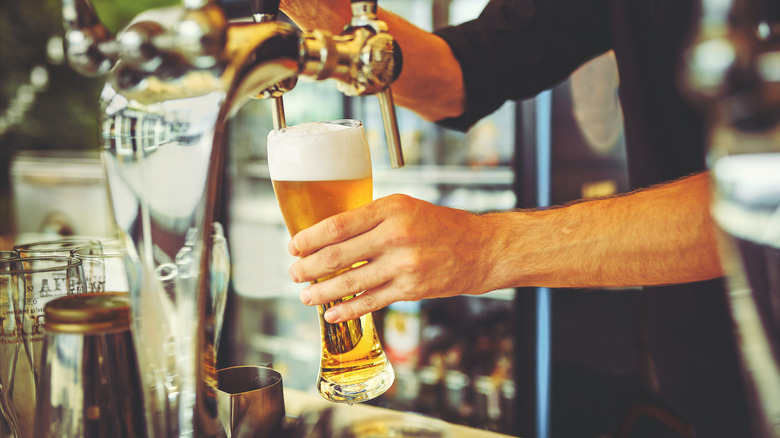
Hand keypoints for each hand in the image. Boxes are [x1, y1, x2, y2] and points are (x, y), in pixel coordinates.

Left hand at [288, 194, 498, 322]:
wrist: (480, 249)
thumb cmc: (441, 226)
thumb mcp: (406, 208)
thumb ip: (371, 219)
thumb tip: (330, 235)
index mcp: (391, 209)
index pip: (338, 225)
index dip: (309, 238)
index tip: (294, 246)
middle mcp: (396, 235)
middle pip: (337, 255)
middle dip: (308, 267)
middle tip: (294, 273)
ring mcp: (403, 265)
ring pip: (349, 282)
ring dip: (321, 292)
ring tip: (305, 295)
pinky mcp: (411, 290)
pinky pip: (370, 302)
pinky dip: (347, 310)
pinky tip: (332, 313)